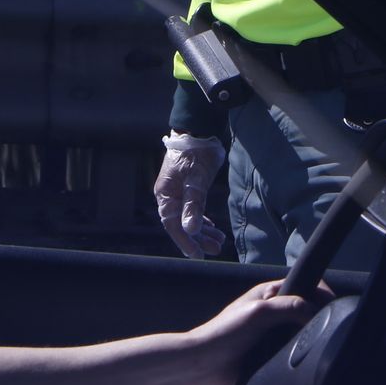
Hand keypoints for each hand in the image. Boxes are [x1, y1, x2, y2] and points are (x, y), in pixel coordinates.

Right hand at [155, 133, 226, 257]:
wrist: (198, 129)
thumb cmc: (197, 153)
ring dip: (202, 231)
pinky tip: (212, 227)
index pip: (173, 224)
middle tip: (215, 249)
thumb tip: (190, 229)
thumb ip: (194, 205)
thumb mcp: (197, 180)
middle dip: (197, 238)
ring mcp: (177, 191)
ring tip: (219, 242)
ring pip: (188, 217)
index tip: (197, 255)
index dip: (185, 241)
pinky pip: (192, 208)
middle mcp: (169, 194)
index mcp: (166, 193)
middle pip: (181, 223)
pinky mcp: (187, 187)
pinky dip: (202, 219)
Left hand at [185, 281, 325, 384]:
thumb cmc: (225, 332)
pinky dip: (302, 351)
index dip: (322, 292)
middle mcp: (275, 309)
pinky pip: (295, 348)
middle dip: (321, 314)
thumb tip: (317, 312)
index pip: (305, 283)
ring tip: (323, 343)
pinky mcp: (273, 351)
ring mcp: (275, 331)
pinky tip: (309, 357)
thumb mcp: (259, 312)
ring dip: (312, 334)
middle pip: (308, 307)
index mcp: (270, 292)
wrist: (206, 364)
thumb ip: (289, 306)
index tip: (336, 306)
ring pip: (303, 329)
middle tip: (333, 327)